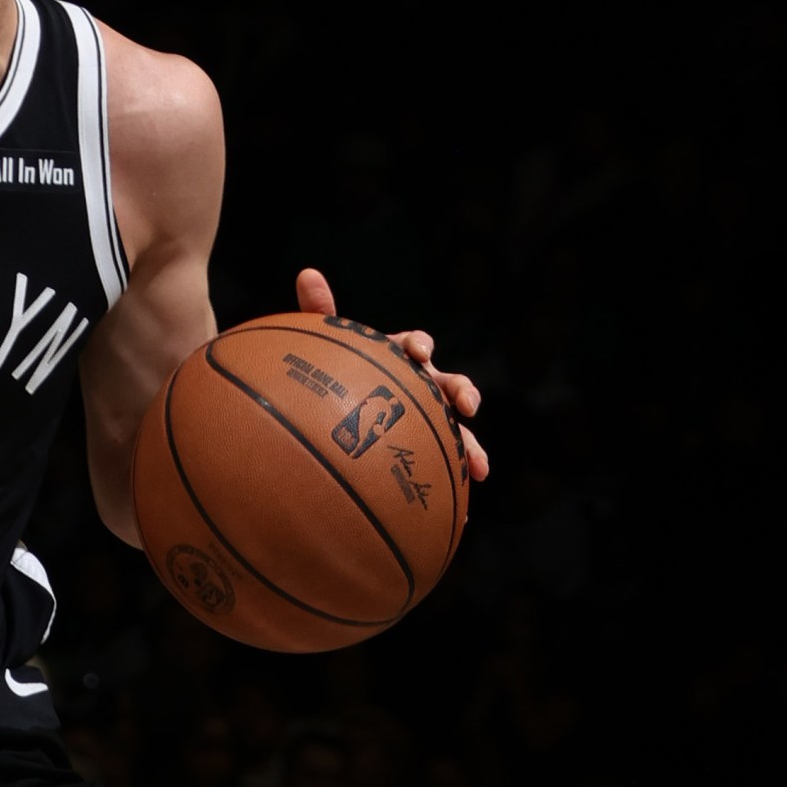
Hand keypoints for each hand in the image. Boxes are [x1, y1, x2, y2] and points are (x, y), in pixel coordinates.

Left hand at [296, 268, 487, 481]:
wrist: (338, 416)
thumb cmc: (338, 372)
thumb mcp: (328, 345)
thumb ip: (321, 312)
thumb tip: (307, 272)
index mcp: (399, 357)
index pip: (414, 344)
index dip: (420, 346)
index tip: (420, 353)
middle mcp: (422, 386)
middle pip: (449, 385)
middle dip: (462, 392)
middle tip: (466, 405)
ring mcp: (429, 420)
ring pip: (457, 431)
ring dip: (471, 446)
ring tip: (478, 468)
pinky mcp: (429, 452)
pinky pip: (446, 469)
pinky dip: (453, 487)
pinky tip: (461, 514)